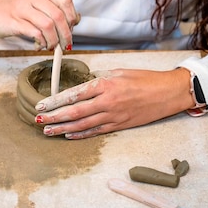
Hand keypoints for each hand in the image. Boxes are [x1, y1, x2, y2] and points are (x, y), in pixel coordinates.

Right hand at [0, 0, 78, 49]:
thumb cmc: (13, 11)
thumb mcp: (35, 5)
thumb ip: (53, 10)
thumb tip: (75, 20)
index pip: (65, 0)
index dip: (72, 16)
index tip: (72, 28)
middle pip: (59, 15)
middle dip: (66, 34)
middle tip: (65, 44)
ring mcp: (23, 8)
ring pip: (48, 26)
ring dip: (54, 40)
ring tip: (51, 46)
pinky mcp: (15, 22)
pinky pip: (35, 33)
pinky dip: (42, 42)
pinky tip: (39, 45)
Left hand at [34, 68, 195, 138]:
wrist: (168, 93)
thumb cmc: (145, 79)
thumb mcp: (120, 72)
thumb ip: (100, 79)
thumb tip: (84, 85)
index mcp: (105, 85)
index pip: (73, 95)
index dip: (55, 102)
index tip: (41, 106)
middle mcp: (107, 102)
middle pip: (74, 113)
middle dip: (53, 118)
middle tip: (38, 122)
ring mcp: (113, 116)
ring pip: (82, 125)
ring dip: (63, 129)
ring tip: (48, 131)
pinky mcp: (120, 125)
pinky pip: (96, 132)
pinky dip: (81, 134)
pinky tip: (68, 135)